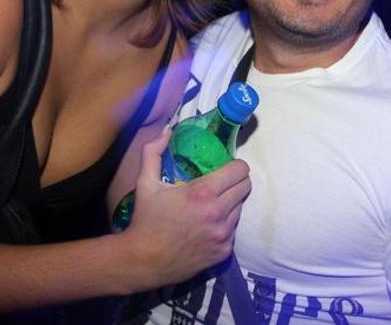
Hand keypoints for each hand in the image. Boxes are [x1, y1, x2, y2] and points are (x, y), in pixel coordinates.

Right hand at [125, 127, 251, 287]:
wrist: (144, 260)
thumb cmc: (145, 219)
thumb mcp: (146, 183)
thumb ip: (154, 152)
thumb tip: (167, 130)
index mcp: (203, 193)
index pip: (240, 170)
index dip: (234, 166)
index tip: (225, 168)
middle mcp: (218, 213)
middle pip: (245, 186)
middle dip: (235, 182)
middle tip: (220, 184)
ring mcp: (223, 234)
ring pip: (241, 208)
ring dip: (231, 203)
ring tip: (211, 206)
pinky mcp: (224, 251)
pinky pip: (234, 229)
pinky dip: (226, 224)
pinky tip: (208, 225)